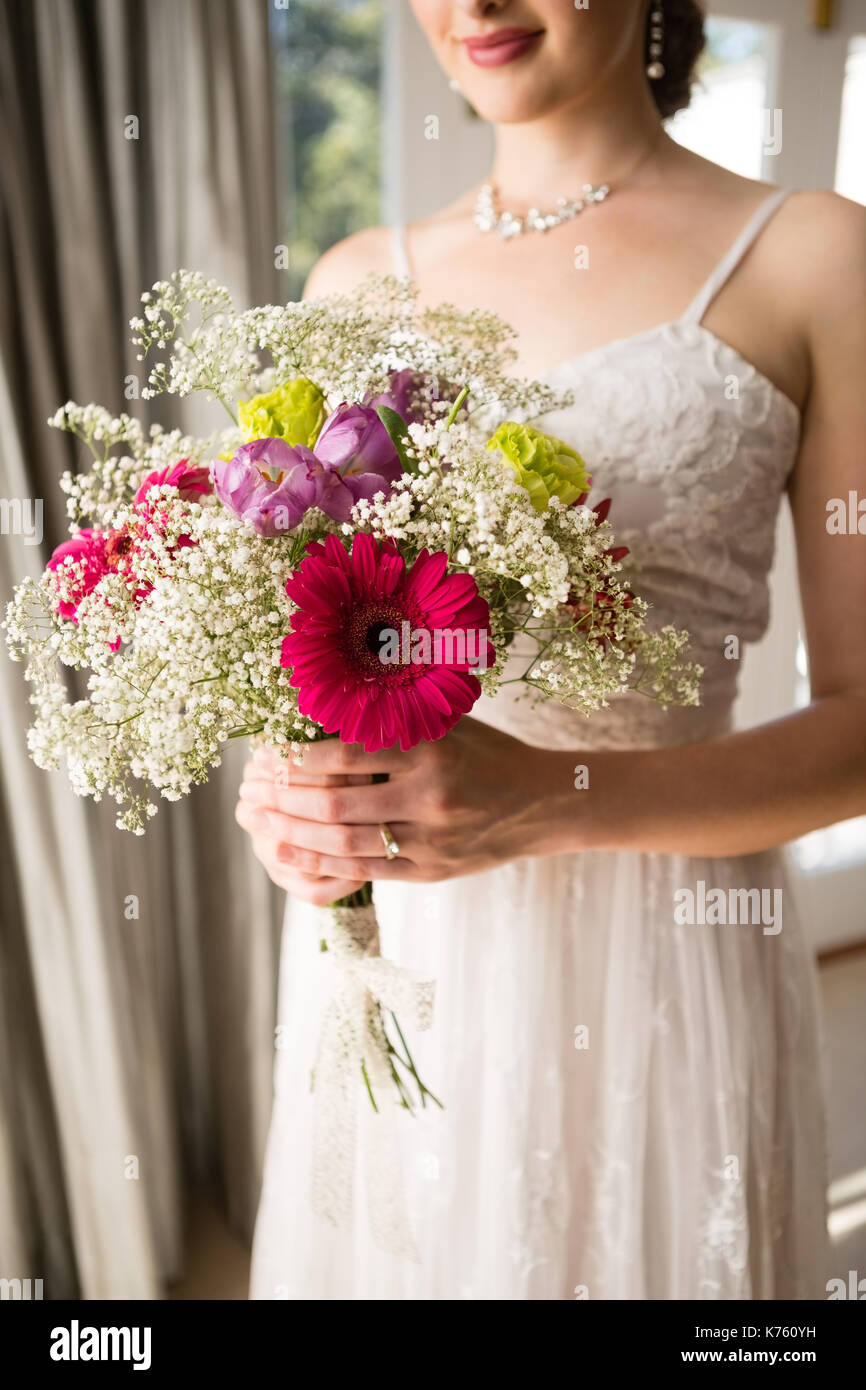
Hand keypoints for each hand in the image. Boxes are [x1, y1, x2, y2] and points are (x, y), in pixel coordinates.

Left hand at [234, 718, 575, 892]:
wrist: (544, 802)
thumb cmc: (486, 753)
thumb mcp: (448, 722)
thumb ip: (396, 715)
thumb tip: (326, 698)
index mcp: (428, 749)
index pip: (345, 752)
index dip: (297, 757)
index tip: (266, 753)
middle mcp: (428, 795)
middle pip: (334, 802)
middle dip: (283, 799)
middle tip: (249, 793)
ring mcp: (430, 838)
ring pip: (344, 841)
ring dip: (293, 833)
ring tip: (259, 824)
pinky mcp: (431, 871)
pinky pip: (366, 871)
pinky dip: (322, 863)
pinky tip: (289, 853)